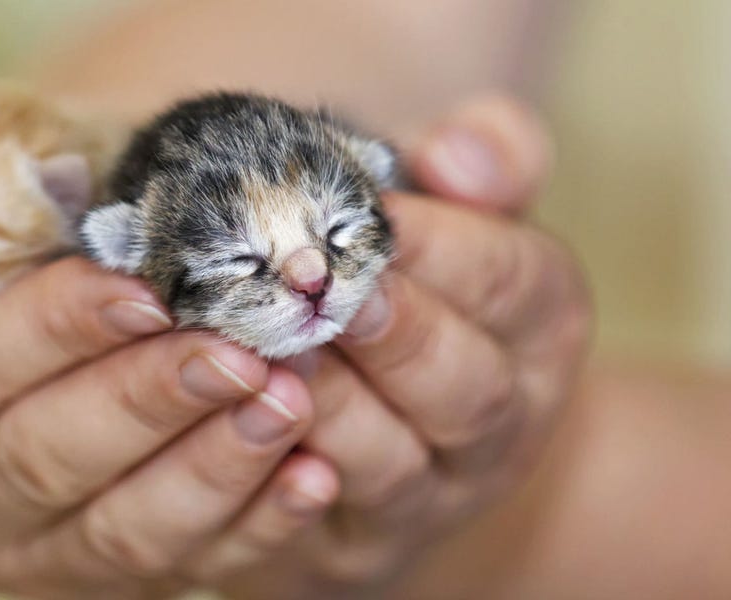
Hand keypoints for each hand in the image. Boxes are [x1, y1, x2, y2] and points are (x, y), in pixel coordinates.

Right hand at [0, 148, 339, 597]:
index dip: (51, 332)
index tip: (142, 287)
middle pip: (38, 457)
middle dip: (144, 402)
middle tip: (238, 349)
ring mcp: (6, 545)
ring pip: (109, 530)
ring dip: (207, 469)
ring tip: (286, 401)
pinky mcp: (78, 571)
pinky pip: (165, 565)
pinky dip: (245, 526)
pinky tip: (309, 475)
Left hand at [217, 96, 592, 598]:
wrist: (411, 428)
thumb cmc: (422, 287)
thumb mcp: (466, 214)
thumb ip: (482, 160)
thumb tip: (459, 152)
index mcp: (538, 324)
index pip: (509, 279)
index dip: (441, 245)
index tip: (368, 210)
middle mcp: (502, 420)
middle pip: (464, 386)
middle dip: (391, 333)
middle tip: (317, 288)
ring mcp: (433, 494)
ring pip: (391, 462)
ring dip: (326, 405)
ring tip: (263, 349)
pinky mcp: (360, 545)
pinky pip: (323, 524)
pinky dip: (280, 482)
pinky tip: (237, 427)